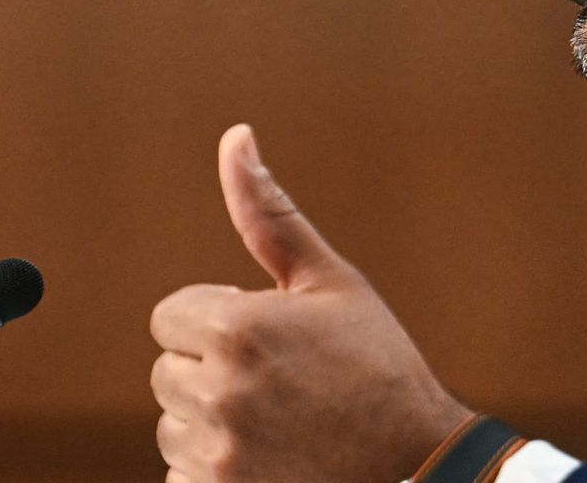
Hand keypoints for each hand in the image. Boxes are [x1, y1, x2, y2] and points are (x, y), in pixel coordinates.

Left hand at [150, 124, 471, 482]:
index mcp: (232, 327)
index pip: (170, 317)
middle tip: (281, 382)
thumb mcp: (330, 281)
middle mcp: (215, 391)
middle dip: (212, 372)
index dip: (218, 323)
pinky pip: (181, 476)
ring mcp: (215, 453)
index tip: (269, 338)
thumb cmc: (377, 365)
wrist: (419, 466)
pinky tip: (269, 461)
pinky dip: (213, 472)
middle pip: (167, 372)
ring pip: (173, 425)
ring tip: (278, 423)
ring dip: (210, 423)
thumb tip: (235, 136)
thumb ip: (268, 213)